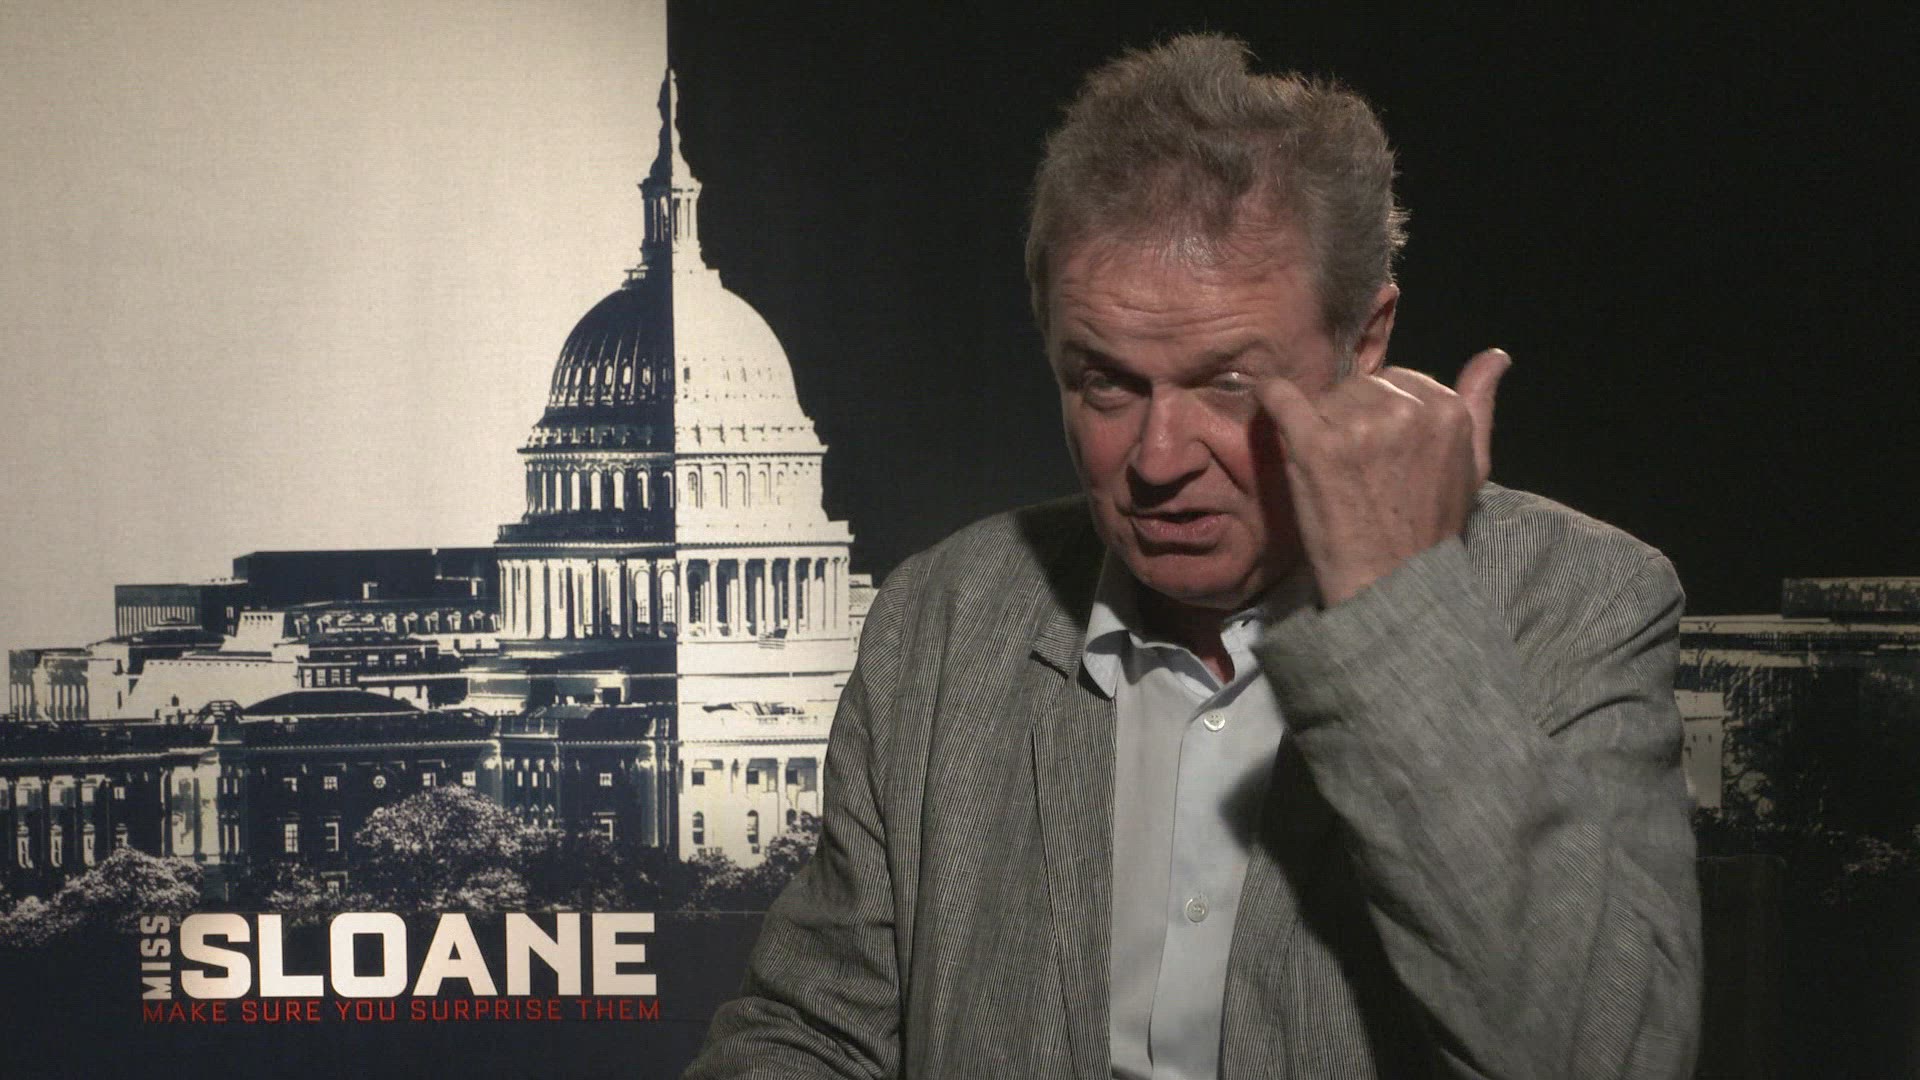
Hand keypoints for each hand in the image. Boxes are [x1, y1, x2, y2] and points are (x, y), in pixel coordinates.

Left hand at [1259, 349, 1509, 606]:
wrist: (1392, 583)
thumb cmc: (1429, 528)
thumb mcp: (1473, 466)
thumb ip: (1481, 404)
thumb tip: (1496, 356)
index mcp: (1447, 410)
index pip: (1399, 380)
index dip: (1381, 411)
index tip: (1376, 449)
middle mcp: (1406, 411)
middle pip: (1360, 386)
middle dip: (1350, 415)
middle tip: (1351, 464)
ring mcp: (1359, 426)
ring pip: (1325, 395)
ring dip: (1319, 421)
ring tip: (1330, 467)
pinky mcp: (1315, 444)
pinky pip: (1281, 397)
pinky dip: (1272, 398)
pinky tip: (1269, 405)